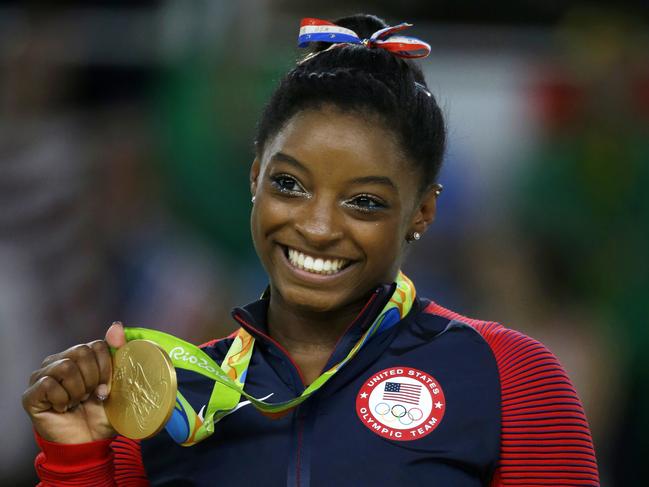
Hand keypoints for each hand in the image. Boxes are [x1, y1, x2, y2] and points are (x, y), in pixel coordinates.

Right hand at [22, 322, 125, 443]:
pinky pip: (49, 384)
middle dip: (94, 378)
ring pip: (65, 367)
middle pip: (81, 352)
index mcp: (80, 356)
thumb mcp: (119, 382)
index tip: (107, 388)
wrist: (89, 443)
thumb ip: (118, 352)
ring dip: (78, 390)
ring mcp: (42, 376)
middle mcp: (58, 361)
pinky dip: (63, 400)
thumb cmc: (103, 412)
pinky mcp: (31, 394)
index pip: (97, 345)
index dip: (107, 368)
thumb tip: (115, 325)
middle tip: (91, 396)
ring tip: (77, 402)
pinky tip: (64, 409)